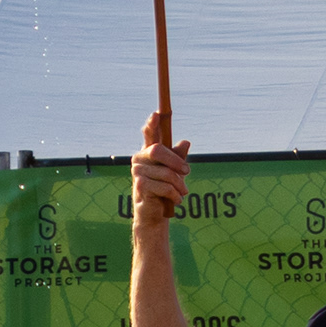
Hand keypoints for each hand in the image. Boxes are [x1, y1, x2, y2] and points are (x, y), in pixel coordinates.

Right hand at [131, 108, 189, 233]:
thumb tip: (185, 142)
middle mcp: (139, 159)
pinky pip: (165, 187)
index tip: (156, 113)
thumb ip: (178, 157)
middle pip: (158, 150)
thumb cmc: (164, 189)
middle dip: (176, 161)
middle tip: (187, 171)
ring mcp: (138, 172)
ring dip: (179, 185)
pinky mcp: (140, 186)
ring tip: (183, 193)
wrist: (155, 213)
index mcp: (148, 152)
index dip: (152, 124)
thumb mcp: (175, 172)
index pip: (149, 134)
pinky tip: (176, 200)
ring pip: (166, 173)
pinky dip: (175, 195)